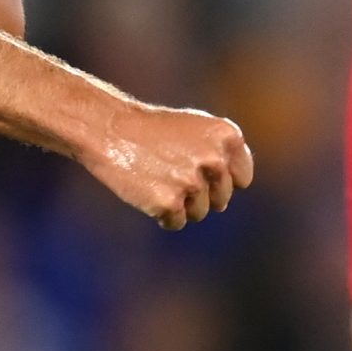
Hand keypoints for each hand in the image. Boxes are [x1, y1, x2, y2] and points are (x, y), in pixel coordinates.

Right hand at [86, 104, 252, 228]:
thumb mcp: (197, 128)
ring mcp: (192, 182)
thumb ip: (223, 152)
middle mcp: (215, 160)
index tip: (198, 169)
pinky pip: (176, 222)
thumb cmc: (153, 129)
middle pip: (221, 199)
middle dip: (199, 193)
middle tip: (170, 171)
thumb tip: (241, 183)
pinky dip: (161, 214)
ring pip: (199, 213)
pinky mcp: (169, 202)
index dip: (219, 179)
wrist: (109, 127)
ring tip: (156, 177)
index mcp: (227, 137)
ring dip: (179, 203)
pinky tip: (146, 189)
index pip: (242, 179)